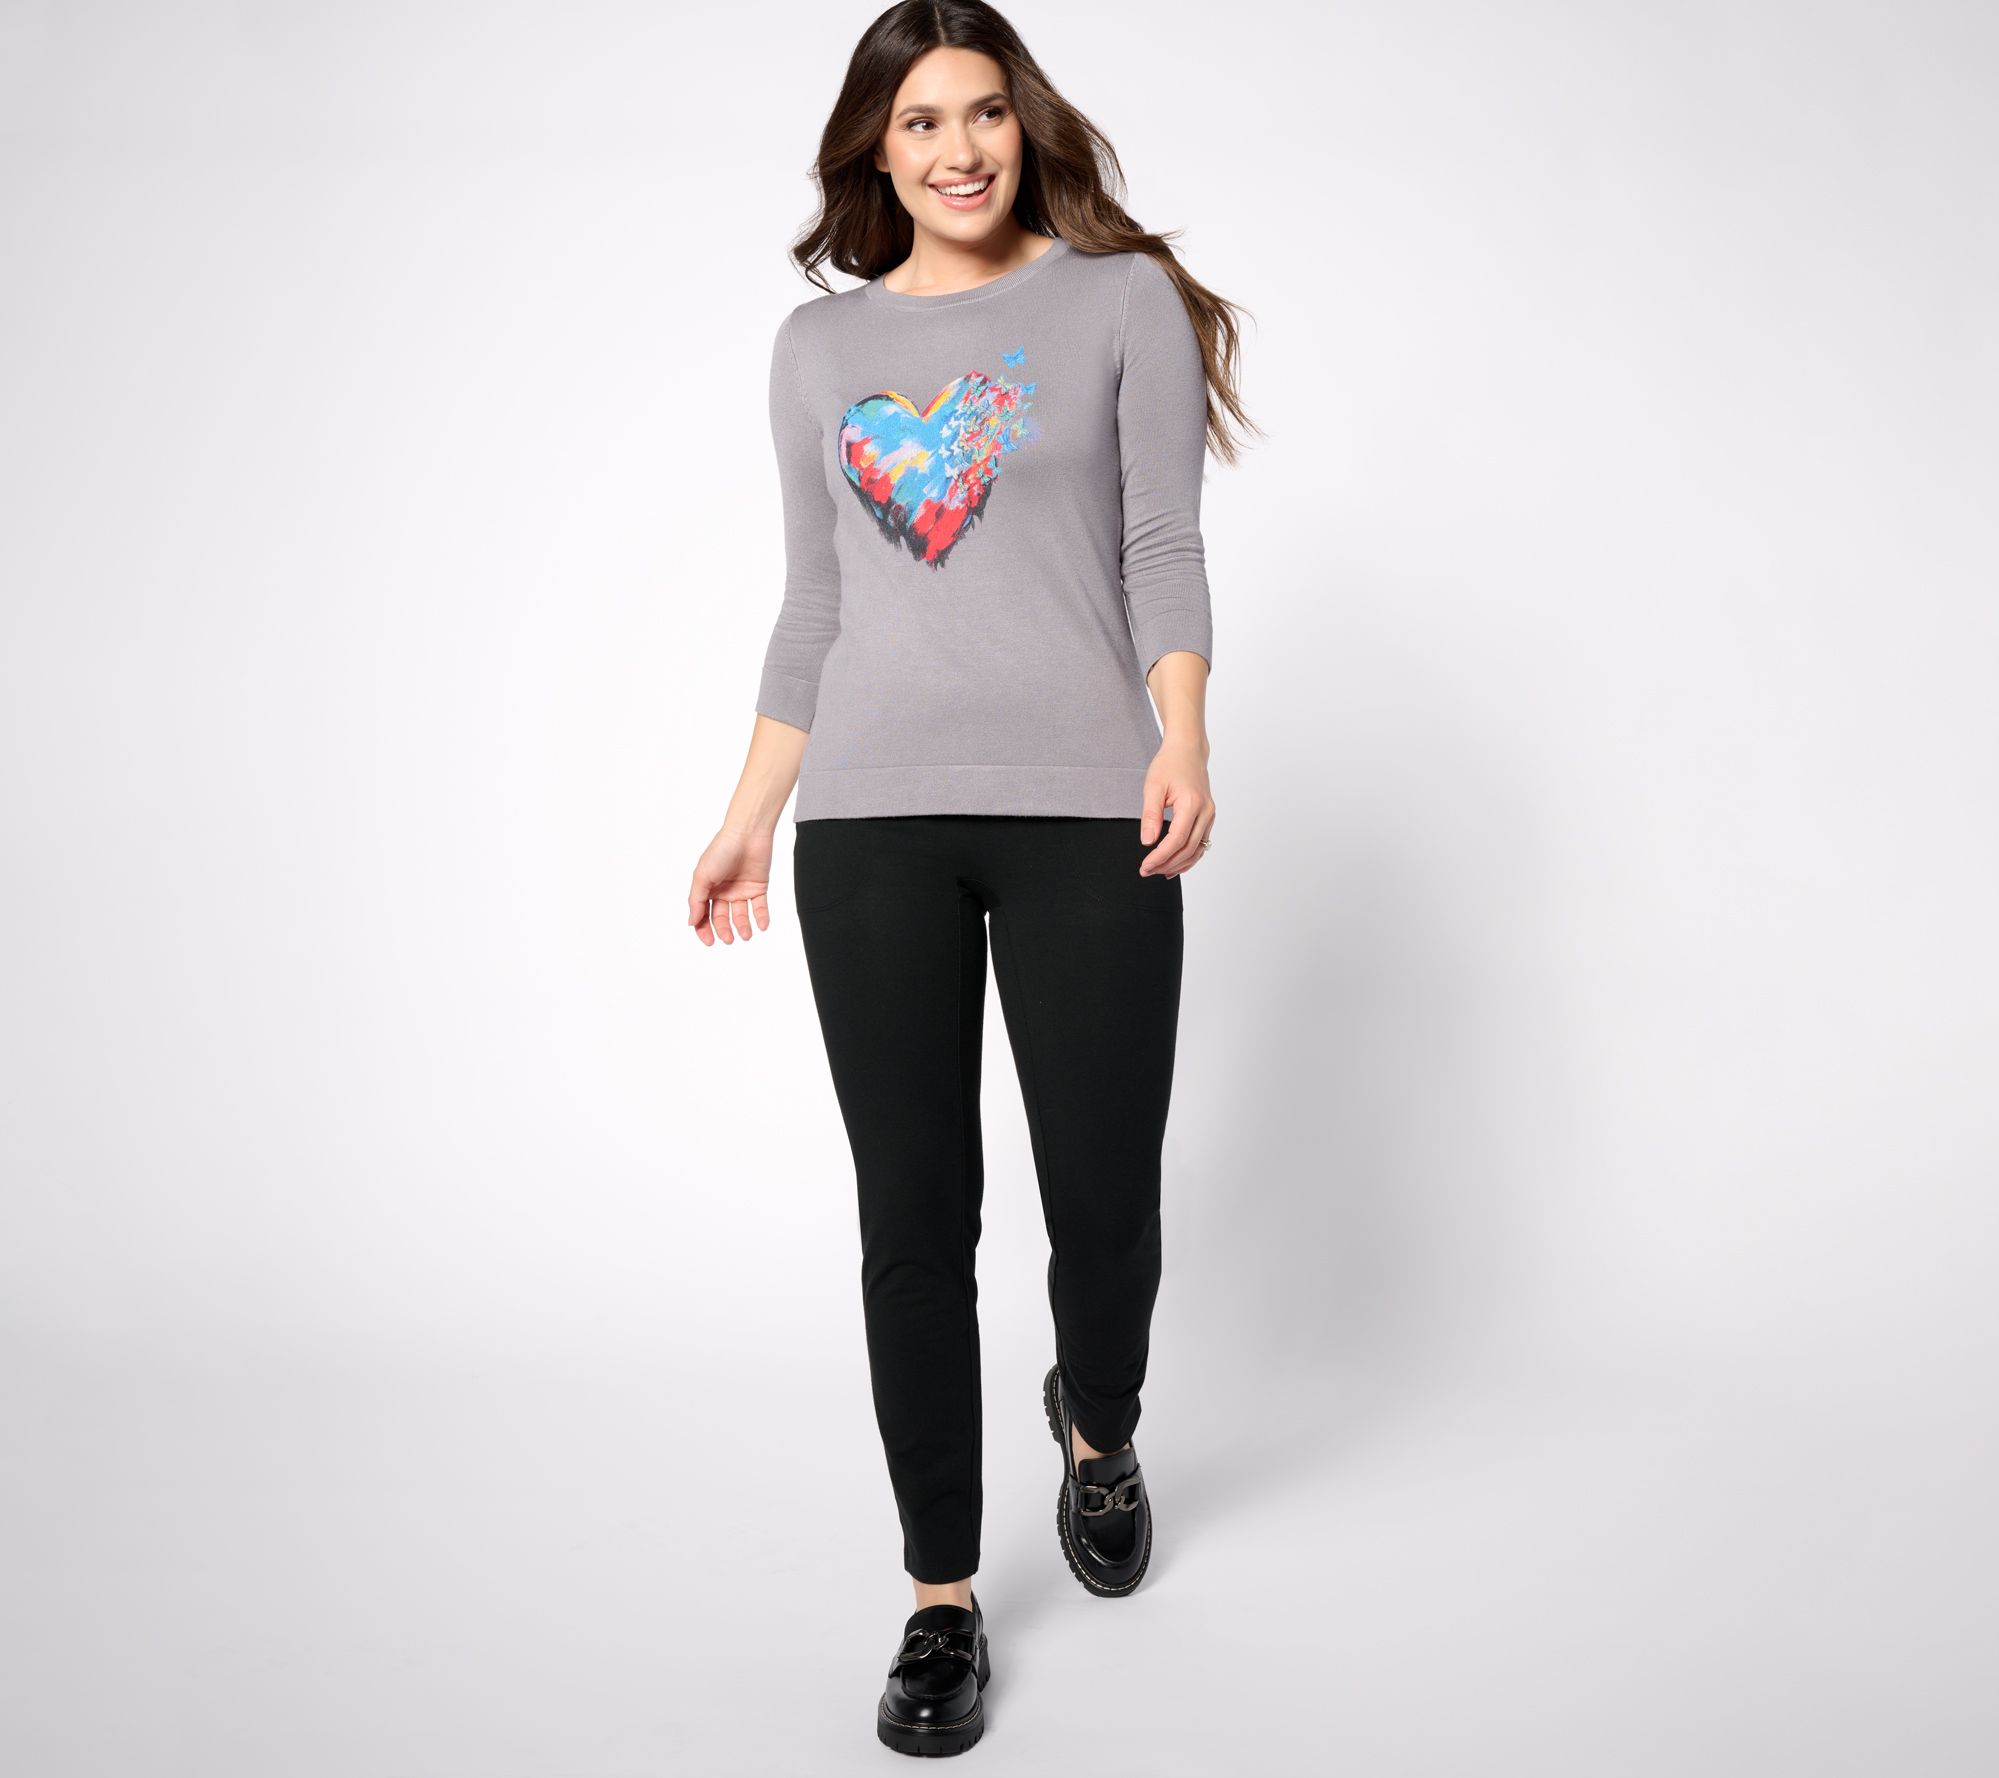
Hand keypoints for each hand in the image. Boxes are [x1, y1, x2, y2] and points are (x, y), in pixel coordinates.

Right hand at [689, 825, 774, 945]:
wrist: (747, 834)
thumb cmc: (721, 850)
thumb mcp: (702, 876)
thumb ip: (696, 901)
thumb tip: (691, 922)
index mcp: (707, 888)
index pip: (703, 915)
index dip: (704, 929)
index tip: (710, 941)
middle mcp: (724, 891)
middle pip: (722, 918)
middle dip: (724, 930)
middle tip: (729, 939)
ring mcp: (741, 890)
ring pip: (741, 915)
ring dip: (743, 927)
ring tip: (746, 935)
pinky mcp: (759, 887)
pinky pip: (760, 907)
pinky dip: (762, 918)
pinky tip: (762, 926)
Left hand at [1140, 737, 1213, 878]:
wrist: (1187, 751)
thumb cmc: (1170, 765)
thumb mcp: (1153, 787)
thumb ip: (1150, 815)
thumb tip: (1147, 842)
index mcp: (1192, 804)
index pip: (1177, 840)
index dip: (1161, 857)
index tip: (1145, 866)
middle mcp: (1206, 812)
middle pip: (1188, 849)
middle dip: (1167, 864)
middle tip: (1146, 871)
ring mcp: (1210, 815)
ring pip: (1197, 850)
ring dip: (1178, 864)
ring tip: (1158, 871)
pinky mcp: (1208, 817)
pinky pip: (1201, 844)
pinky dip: (1189, 857)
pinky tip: (1174, 865)